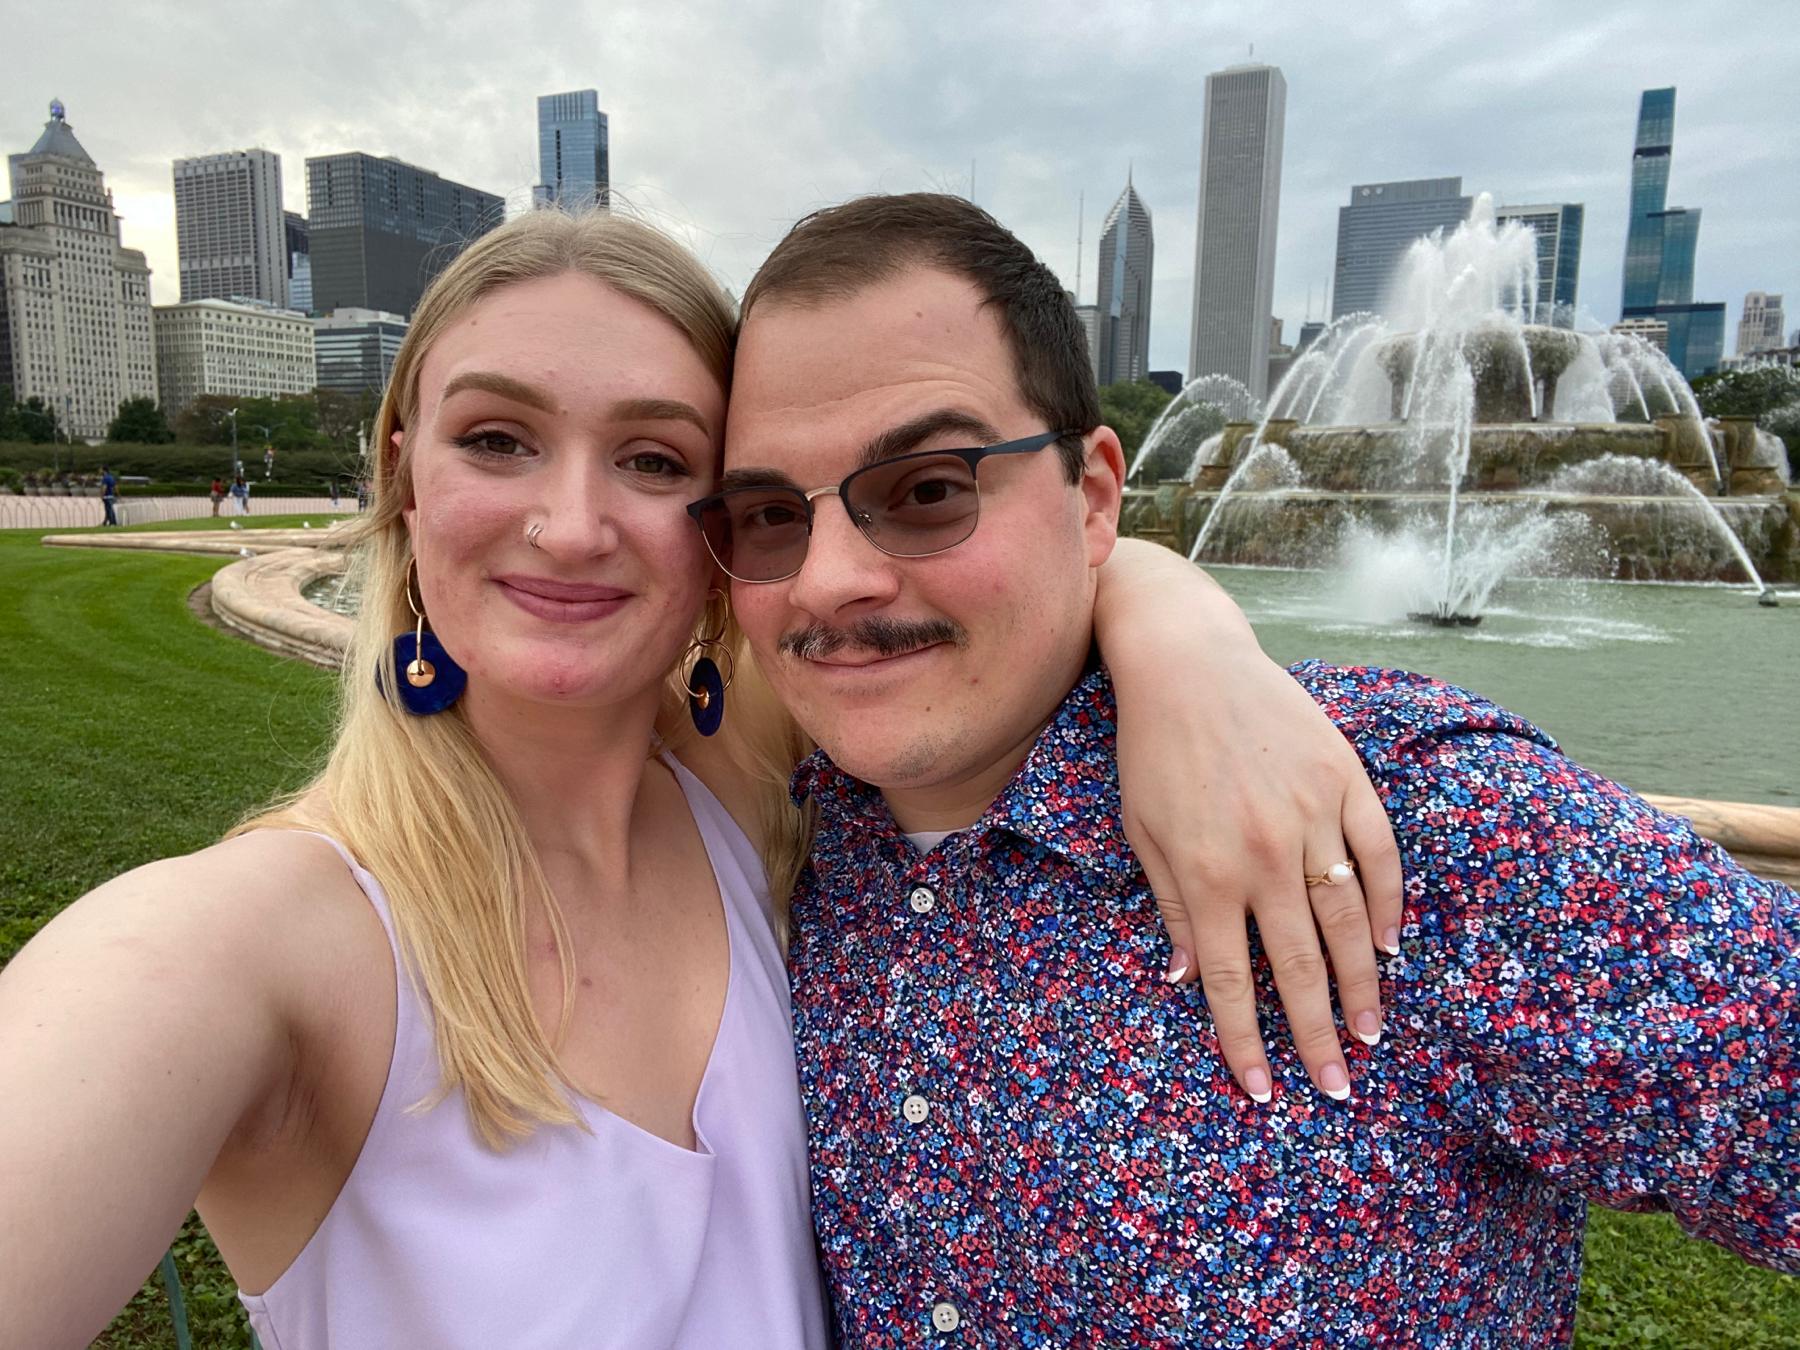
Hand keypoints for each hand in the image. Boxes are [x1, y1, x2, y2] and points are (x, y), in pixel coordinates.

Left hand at [1117, 649, 1403, 1102]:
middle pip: (1297, 965)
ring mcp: (1309, 815)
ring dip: (1363, 984)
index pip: (1227, 979)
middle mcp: (1261, 853)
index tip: (1261, 1092)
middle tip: (1337, 1088)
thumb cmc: (1153, 750)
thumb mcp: (1142, 831)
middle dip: (1315, 1035)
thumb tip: (1182, 979)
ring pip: (1347, 920)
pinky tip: (1390, 945)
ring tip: (1372, 1032)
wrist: (1188, 662)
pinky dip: (1388, 903)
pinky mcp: (1343, 779)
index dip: (1244, 1040)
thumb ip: (1168, 906)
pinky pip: (1377, 854)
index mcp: (1204, 872)